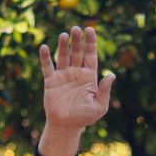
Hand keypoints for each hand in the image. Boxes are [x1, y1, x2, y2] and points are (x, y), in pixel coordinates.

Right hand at [38, 26, 114, 155]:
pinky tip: (45, 47)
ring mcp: (63, 76)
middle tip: (76, 28)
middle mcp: (76, 72)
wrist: (66, 126)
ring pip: (63, 56)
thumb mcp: (99, 106)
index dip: (91, 42)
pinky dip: (45, 57)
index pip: (91, 55)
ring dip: (63, 45)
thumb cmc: (84, 117)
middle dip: (77, 40)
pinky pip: (47, 67)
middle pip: (77, 52)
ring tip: (64, 35)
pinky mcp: (51, 81)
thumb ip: (104, 91)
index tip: (90, 30)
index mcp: (89, 76)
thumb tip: (111, 75)